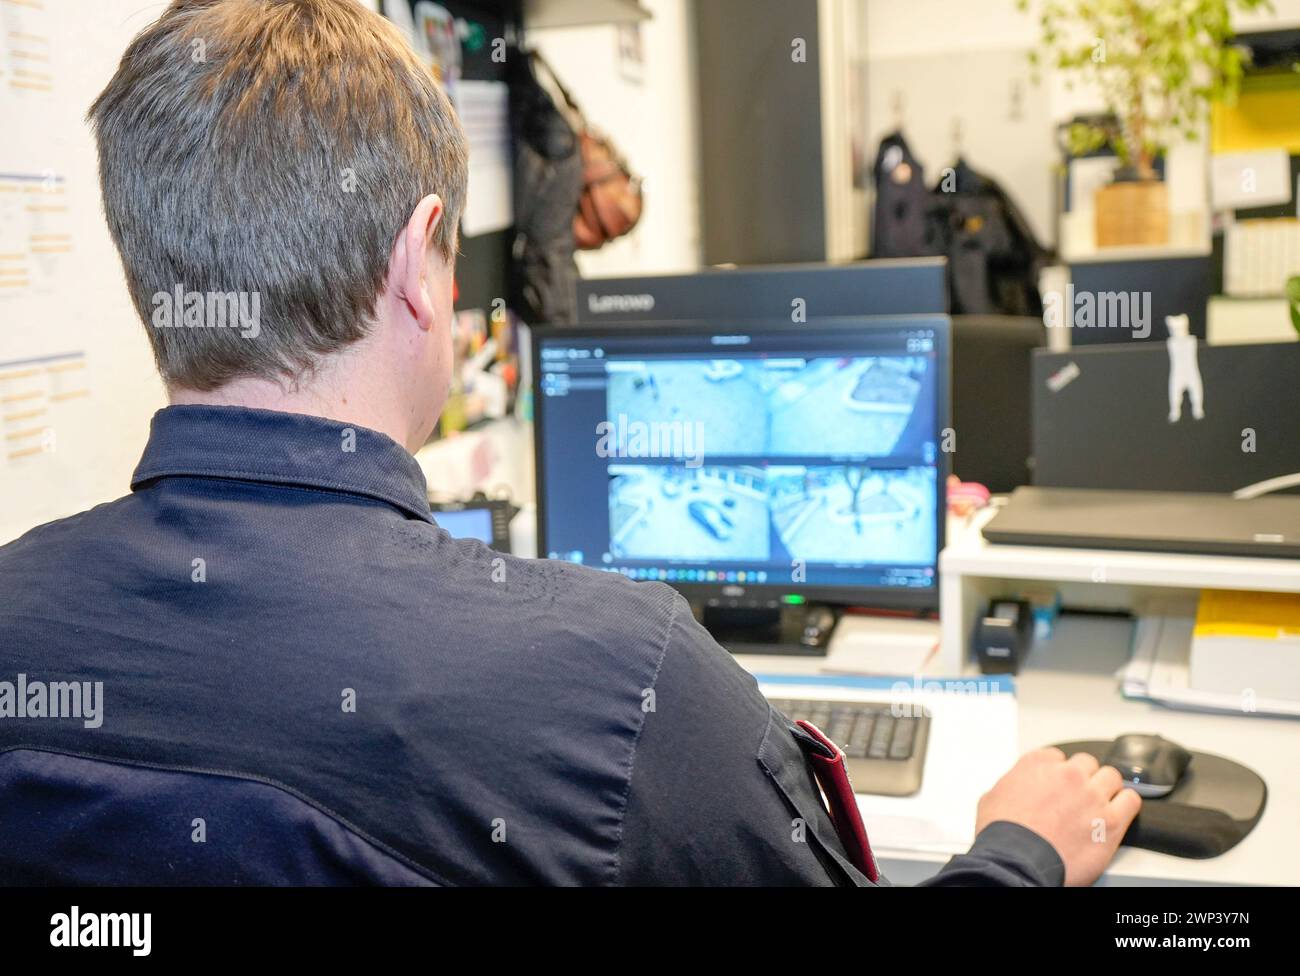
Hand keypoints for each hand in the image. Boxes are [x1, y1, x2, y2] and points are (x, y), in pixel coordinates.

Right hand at [976, 747, 1141, 885]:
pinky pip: (1131, 800)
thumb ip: (1011, 784)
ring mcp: (1091, 795)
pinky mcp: (1111, 820)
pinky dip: (1126, 803)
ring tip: (1100, 802)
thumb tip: (1014, 789)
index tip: (1056, 783)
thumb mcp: (992, 797)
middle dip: (1082, 777)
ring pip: (1111, 777)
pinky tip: (1120, 809)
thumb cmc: (1003, 834)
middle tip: (1077, 794)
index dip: (1057, 772)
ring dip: (1105, 788)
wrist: (1016, 860)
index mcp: (1037, 764)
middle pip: (1086, 763)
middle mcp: (1067, 774)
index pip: (1056, 756)